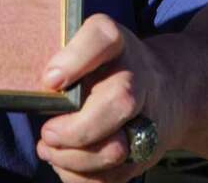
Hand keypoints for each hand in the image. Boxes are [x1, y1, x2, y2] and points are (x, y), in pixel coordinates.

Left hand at [37, 14, 185, 181]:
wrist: (168, 91)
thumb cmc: (108, 66)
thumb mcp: (87, 48)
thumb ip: (63, 61)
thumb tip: (39, 92)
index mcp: (117, 42)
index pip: (102, 38)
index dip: (74, 59)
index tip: (49, 80)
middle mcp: (139, 76)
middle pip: (119, 101)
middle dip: (75, 129)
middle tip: (47, 133)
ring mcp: (148, 117)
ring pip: (115, 148)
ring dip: (72, 158)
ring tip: (48, 149)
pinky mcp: (146, 152)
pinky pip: (112, 176)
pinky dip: (80, 177)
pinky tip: (64, 163)